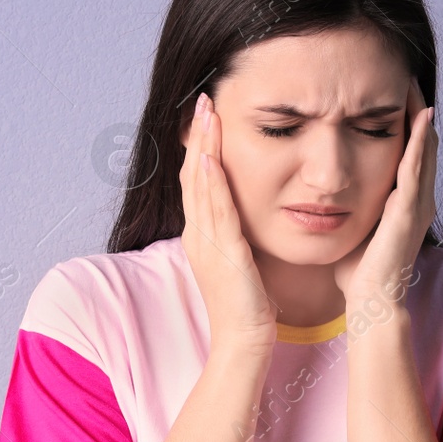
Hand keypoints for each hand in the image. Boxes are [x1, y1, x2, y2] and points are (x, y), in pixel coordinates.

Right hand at [180, 92, 277, 356]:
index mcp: (203, 235)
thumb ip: (239, 238)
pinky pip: (215, 211)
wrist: (243, 342)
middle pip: (194, 174)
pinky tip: (212, 157)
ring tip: (207, 112)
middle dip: (199, 135)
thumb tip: (246, 220)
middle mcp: (199, 234)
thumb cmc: (248, 308)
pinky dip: (211, 182)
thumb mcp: (241, 263)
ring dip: (204, 146)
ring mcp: (208, 242)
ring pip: (202, 184)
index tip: (208, 116)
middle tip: (203, 100)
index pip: (199, 181)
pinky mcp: (223, 252)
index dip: (201, 147)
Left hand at [332, 75, 436, 308]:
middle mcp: (417, 199)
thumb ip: (344, 204)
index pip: (407, 151)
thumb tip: (320, 189)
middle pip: (421, 143)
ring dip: (420, 115)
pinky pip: (417, 168)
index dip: (402, 121)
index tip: (388, 92)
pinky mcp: (409, 211)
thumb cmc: (357, 273)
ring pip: (424, 149)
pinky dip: (420, 141)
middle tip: (406, 74)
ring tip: (413, 83)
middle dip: (415, 108)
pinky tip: (421, 116)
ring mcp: (417, 204)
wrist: (372, 303)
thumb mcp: (352, 225)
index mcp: (403, 202)